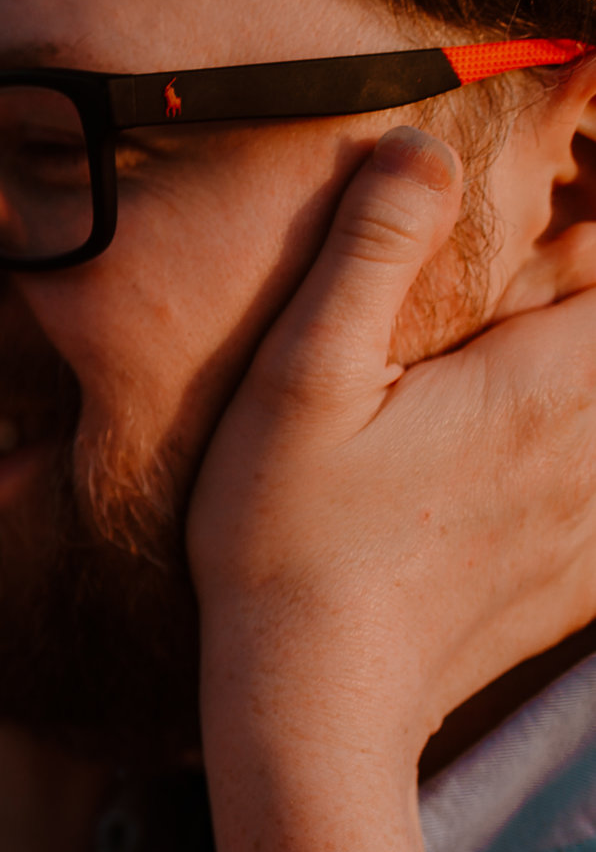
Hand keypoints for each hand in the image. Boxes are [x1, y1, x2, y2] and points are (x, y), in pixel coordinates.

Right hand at [188, 125, 595, 765]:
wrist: (313, 704)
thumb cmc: (286, 538)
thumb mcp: (299, 382)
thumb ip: (365, 256)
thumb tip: (418, 147)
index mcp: (542, 382)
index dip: (595, 229)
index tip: (560, 216)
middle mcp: (595, 447)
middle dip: (580, 298)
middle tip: (532, 278)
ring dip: (576, 374)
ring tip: (508, 367)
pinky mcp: (583, 581)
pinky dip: (580, 465)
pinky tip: (514, 468)